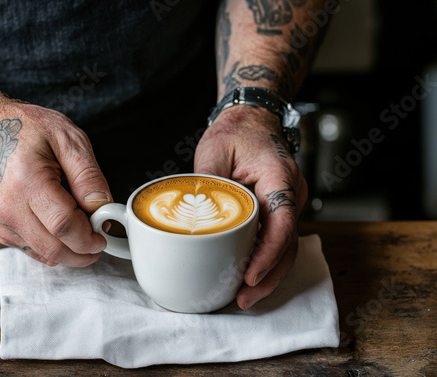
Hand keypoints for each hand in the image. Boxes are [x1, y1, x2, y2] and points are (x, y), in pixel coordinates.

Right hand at [0, 102, 110, 266]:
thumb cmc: (29, 130)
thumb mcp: (69, 140)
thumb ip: (88, 176)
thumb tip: (102, 206)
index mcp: (28, 181)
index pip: (63, 225)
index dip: (88, 237)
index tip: (103, 235)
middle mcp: (9, 206)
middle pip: (54, 248)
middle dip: (83, 253)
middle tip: (100, 241)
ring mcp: (2, 220)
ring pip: (44, 254)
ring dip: (70, 252)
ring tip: (84, 231)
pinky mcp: (1, 228)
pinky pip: (34, 250)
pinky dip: (55, 248)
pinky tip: (64, 231)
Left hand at [194, 105, 307, 309]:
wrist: (252, 121)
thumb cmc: (236, 132)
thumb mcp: (215, 151)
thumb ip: (208, 184)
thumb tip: (193, 218)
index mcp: (279, 177)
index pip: (282, 221)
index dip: (269, 252)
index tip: (251, 275)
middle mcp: (291, 193)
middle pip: (288, 243)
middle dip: (269, 276)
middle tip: (244, 298)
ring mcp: (288, 203)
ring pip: (286, 246)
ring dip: (269, 273)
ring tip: (245, 296)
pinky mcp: (278, 210)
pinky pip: (278, 239)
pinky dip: (265, 260)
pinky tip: (248, 275)